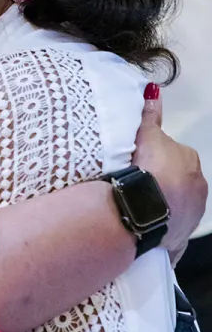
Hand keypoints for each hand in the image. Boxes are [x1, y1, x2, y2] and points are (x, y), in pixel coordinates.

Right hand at [133, 86, 207, 265]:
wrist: (140, 211)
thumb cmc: (145, 171)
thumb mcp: (146, 136)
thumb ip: (150, 115)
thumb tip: (153, 92)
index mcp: (190, 162)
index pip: (173, 153)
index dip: (154, 155)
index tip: (138, 160)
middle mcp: (197, 189)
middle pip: (176, 180)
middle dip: (160, 180)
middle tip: (134, 180)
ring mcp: (190, 216)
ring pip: (174, 206)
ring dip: (160, 204)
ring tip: (135, 202)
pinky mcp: (179, 239)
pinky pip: (169, 233)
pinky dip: (160, 229)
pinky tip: (146, 227)